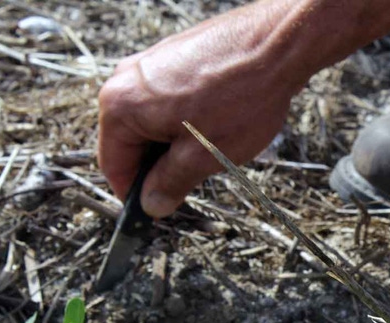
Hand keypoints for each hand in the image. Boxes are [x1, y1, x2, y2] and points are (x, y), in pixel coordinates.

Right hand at [97, 1, 305, 217]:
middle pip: (131, 141)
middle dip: (160, 165)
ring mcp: (150, 63)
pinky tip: (217, 121)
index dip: (134, 194)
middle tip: (195, 177)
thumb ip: (170, 183)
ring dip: (176, 142)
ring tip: (213, 144)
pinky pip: (168, 100)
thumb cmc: (242, 97)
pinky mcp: (174, 55)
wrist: (276, 44)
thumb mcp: (202, 157)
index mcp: (120, 105)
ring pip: (152, 120)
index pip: (113, 164)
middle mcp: (126, 79)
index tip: (154, 211)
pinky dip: (185, 119)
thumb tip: (151, 205)